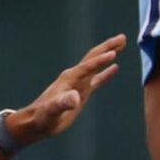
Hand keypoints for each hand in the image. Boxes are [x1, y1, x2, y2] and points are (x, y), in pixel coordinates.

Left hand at [6, 34, 124, 145]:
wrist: (36, 122)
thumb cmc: (42, 116)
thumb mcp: (52, 110)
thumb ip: (63, 103)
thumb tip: (75, 98)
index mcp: (69, 79)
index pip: (88, 66)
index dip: (100, 60)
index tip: (114, 53)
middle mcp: (74, 77)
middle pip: (93, 58)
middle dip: (107, 47)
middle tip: (122, 37)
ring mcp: (78, 84)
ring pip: (96, 65)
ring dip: (108, 55)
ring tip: (121, 44)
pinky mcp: (81, 92)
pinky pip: (97, 79)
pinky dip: (106, 72)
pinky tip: (115, 68)